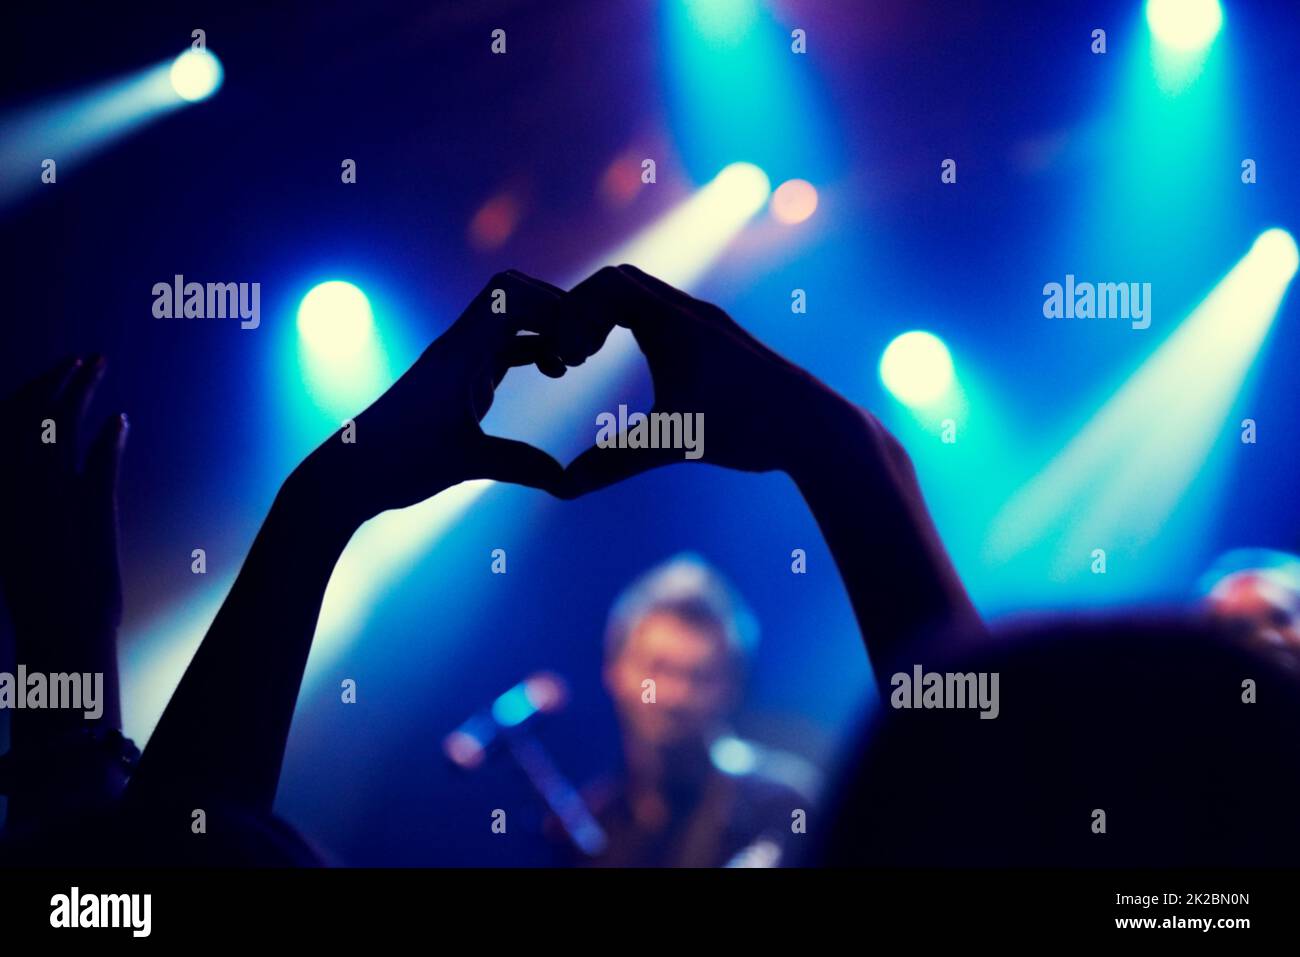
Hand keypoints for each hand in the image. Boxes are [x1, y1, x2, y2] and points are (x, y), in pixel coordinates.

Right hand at [0, 355, 127, 655]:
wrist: (57, 635)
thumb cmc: (37, 589)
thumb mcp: (14, 534)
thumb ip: (17, 489)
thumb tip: (28, 455)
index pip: (6, 422)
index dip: (31, 390)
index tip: (54, 371)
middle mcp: (18, 488)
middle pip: (37, 415)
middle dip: (61, 379)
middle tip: (87, 358)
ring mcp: (54, 501)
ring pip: (65, 429)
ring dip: (84, 392)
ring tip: (100, 369)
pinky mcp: (91, 517)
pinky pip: (99, 465)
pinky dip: (111, 438)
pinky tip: (121, 420)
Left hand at [298, 270, 576, 519]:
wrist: (350, 473)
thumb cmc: (397, 465)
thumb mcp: (465, 464)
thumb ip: (520, 465)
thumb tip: (566, 479)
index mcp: (459, 354)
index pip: (510, 294)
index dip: (553, 304)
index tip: (580, 342)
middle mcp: (459, 347)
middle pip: (512, 292)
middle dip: (554, 308)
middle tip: (583, 343)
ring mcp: (459, 360)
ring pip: (509, 318)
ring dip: (545, 328)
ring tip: (573, 361)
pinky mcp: (460, 377)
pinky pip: (503, 345)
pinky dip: (533, 349)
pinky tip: (553, 372)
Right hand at [559, 264, 858, 496]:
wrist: (815, 426)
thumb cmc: (748, 427)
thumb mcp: (675, 442)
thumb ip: (615, 460)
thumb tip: (563, 487)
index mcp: (676, 322)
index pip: (608, 286)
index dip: (573, 314)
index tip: (568, 359)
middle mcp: (692, 312)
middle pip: (620, 282)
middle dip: (583, 312)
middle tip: (570, 355)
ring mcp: (708, 325)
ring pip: (645, 297)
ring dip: (609, 319)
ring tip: (590, 360)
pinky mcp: (720, 343)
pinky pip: (666, 316)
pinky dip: (636, 330)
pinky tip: (640, 372)